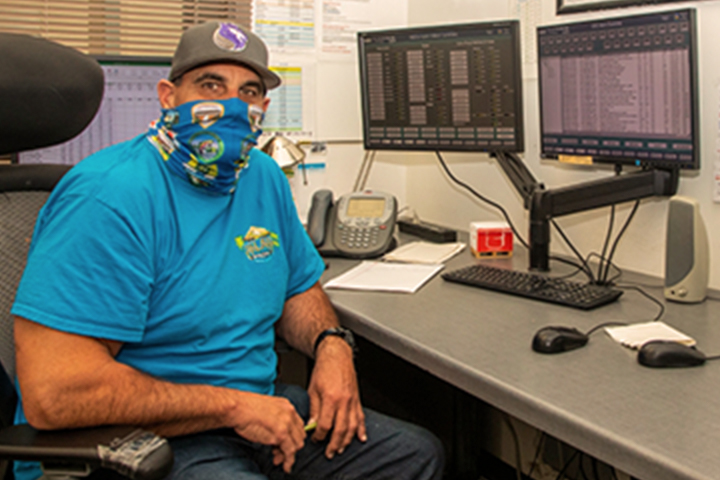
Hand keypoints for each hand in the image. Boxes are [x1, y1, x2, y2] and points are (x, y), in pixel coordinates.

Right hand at [229, 391, 305, 472]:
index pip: (298, 425)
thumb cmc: (245, 408)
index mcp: (287, 406)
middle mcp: (290, 414)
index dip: (292, 437)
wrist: (238, 408)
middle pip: (299, 435)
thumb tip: (276, 431)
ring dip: (288, 455)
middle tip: (279, 453)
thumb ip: (275, 418)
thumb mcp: (266, 408)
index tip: (285, 443)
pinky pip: (290, 451)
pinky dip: (289, 461)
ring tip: (277, 460)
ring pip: (296, 445)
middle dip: (291, 446)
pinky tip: (285, 466)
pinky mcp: (281, 434)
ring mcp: (287, 424)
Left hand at [307, 337, 366, 458]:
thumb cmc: (324, 369)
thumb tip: (312, 425)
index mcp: (330, 398)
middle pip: (341, 429)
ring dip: (347, 441)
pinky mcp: (357, 400)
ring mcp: (352, 401)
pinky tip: (361, 438)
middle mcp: (344, 401)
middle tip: (329, 453)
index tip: (315, 439)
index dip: (319, 435)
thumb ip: (314, 409)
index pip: (325, 424)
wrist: (337, 356)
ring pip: (352, 426)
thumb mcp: (313, 389)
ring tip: (341, 449)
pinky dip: (361, 429)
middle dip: (334, 444)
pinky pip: (361, 417)